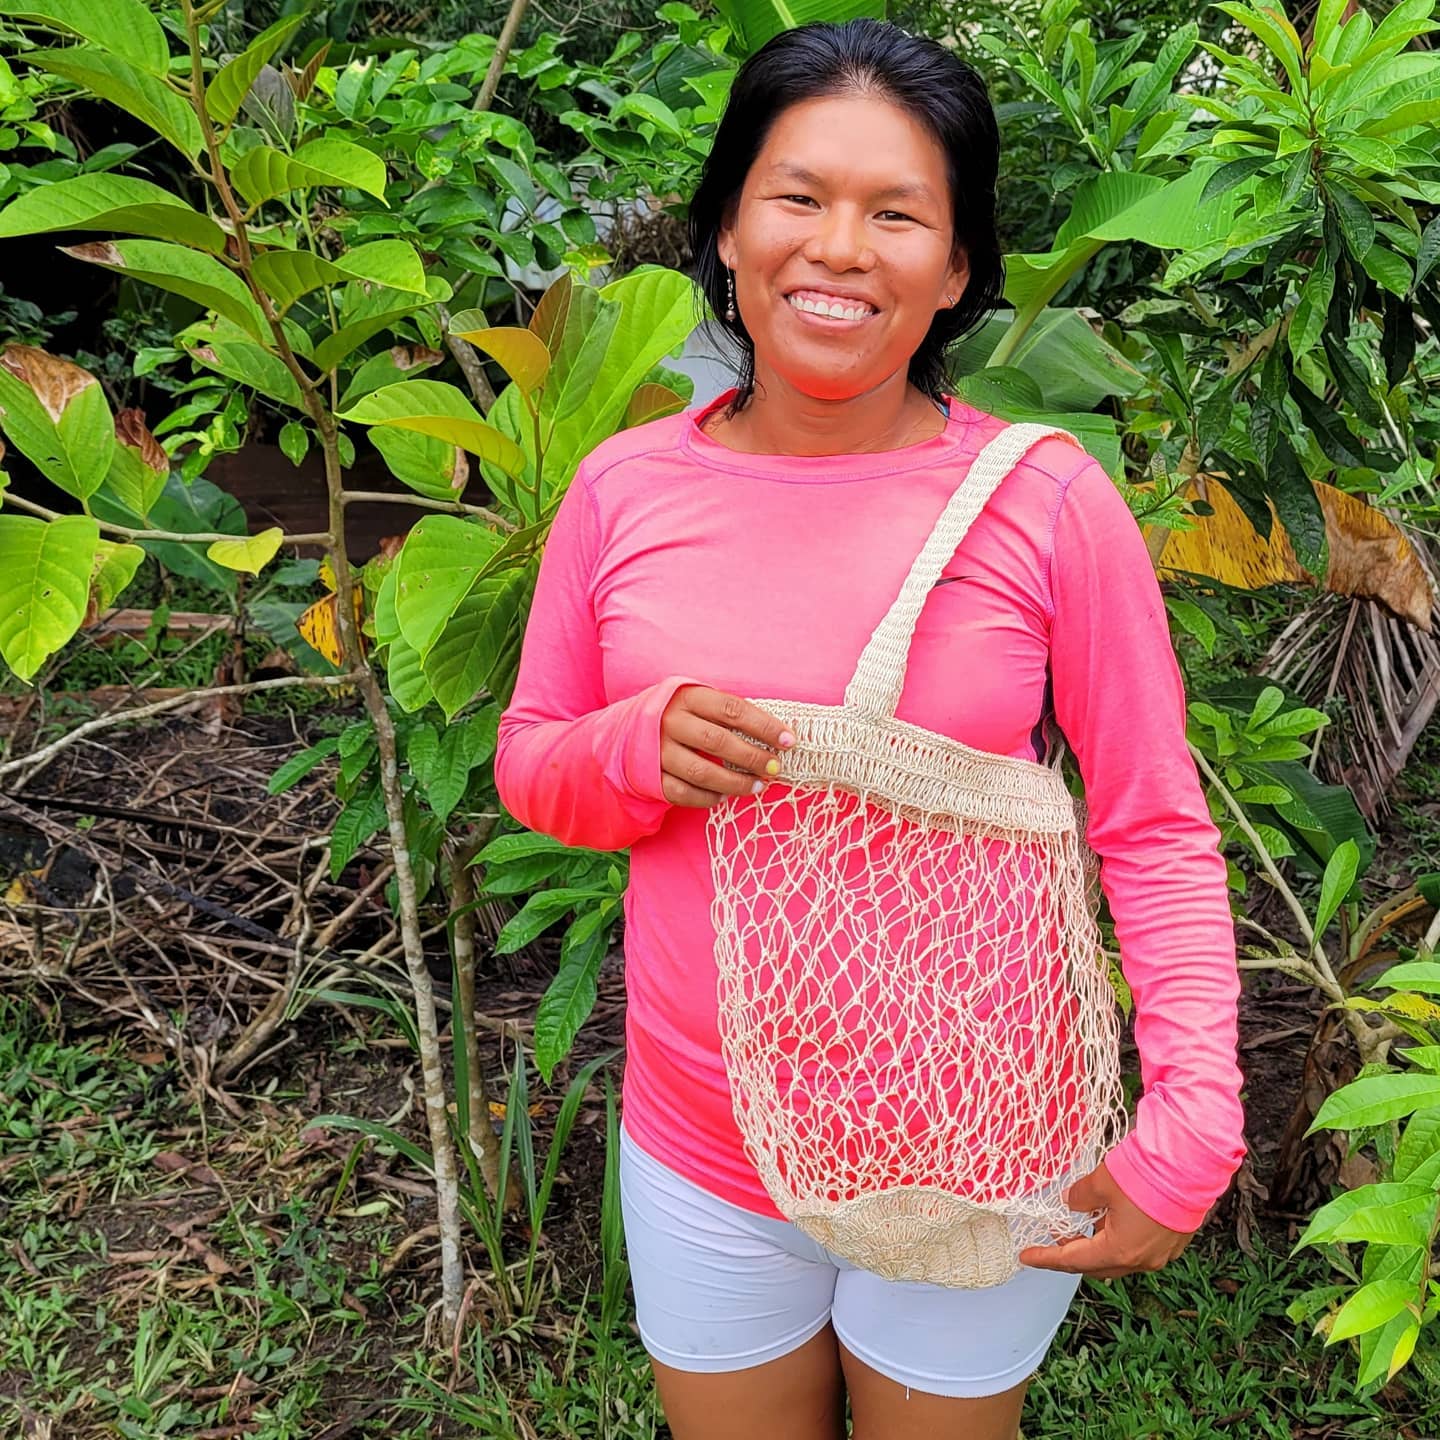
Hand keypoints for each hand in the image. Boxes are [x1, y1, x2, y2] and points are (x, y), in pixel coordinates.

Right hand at [659, 685, 793, 808]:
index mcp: (687, 697)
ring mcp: (658, 751)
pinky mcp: (651, 776)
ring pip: (701, 772)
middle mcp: (670, 721)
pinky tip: (725, 797)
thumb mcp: (699, 701)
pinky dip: (708, 798)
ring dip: (735, 783)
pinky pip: (683, 793)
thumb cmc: (679, 715)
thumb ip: (729, 714)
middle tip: (775, 767)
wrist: (628, 731)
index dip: (764, 726)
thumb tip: (776, 735)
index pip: (732, 710)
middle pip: (718, 741)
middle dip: (752, 757)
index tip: (789, 741)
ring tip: (758, 786)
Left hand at [1017, 1159, 1194, 1279]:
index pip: (1074, 1260)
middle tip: (1055, 1235)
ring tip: (1082, 1221)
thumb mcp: (1100, 1183)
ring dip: (1098, 1244)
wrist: (1191, 1165)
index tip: (1027, 1256)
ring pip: (1120, 1257)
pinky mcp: (1174, 1241)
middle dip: (1074, 1253)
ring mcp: (1161, 1253)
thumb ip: (1080, 1197)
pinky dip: (1119, 1238)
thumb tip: (1070, 1203)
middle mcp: (1142, 1260)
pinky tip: (1111, 1218)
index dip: (1047, 1257)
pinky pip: (1139, 1248)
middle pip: (1098, 1265)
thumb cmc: (1145, 1175)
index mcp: (1120, 1251)